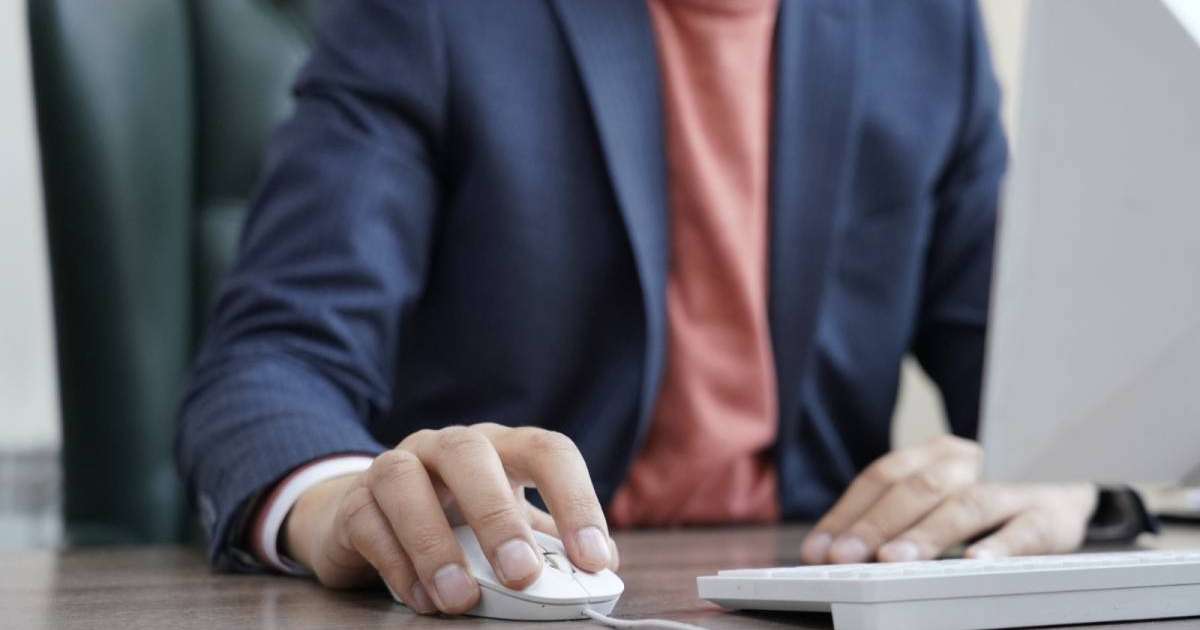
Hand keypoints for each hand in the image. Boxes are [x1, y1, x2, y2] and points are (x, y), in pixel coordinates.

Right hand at [282, 423, 617, 614]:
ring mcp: (396, 467)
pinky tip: (421, 600)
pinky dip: (397, 565)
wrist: (364, 520)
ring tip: (460, 599)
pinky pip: (369, 522)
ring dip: (435, 543)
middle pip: (472, 453)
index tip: (594, 561)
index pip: (548, 452)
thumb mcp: (504, 531)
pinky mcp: (354, 503)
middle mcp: (448, 446)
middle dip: (498, 515)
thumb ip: (543, 547)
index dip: (576, 501)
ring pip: (406, 481)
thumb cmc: (455, 525)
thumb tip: (597, 575)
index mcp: (501, 448)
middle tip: (521, 575)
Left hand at [800, 435, 1096, 563]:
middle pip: (916, 488)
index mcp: (934, 455)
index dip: (846, 512)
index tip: (819, 548)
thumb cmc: (982, 514)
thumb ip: (888, 525)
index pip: (881, 478)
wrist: (1065, 506)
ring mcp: (1010, 490)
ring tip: (894, 560)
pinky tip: (975, 562)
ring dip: (926, 534)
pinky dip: (999, 545)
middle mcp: (969, 465)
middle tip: (845, 557)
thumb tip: (830, 552)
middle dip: (875, 524)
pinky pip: (1024, 530)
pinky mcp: (1049, 518)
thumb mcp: (934, 509)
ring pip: (965, 505)